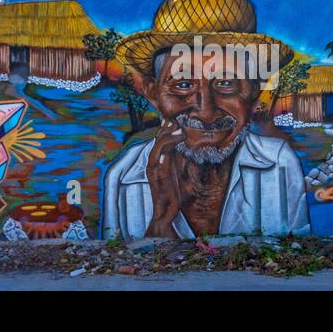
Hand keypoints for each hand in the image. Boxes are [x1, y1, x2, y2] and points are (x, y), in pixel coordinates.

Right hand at [144, 119, 185, 237]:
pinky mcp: (158, 180)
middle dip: (166, 130)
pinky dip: (164, 156)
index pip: (159, 141)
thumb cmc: (170, 193)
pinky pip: (159, 166)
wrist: (164, 213)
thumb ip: (173, 159)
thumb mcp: (173, 172)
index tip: (173, 118)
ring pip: (157, 150)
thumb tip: (179, 146)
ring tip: (180, 131)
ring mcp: (154, 172)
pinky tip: (170, 150)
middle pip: (157, 142)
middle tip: (177, 119)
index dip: (165, 129)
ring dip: (168, 139)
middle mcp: (152, 164)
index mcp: (156, 161)